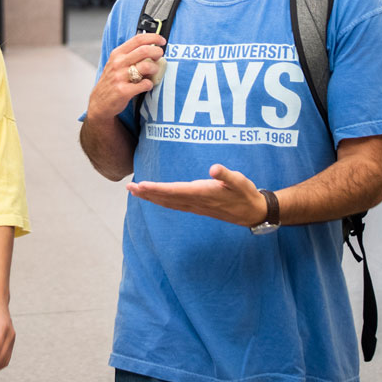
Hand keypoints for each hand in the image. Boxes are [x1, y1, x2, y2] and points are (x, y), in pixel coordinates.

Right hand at [86, 33, 165, 120]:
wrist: (99, 102)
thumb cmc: (111, 81)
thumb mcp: (116, 63)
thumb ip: (130, 55)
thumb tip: (151, 48)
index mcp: (117, 54)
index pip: (138, 39)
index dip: (153, 37)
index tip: (162, 41)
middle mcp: (118, 63)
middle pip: (144, 50)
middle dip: (157, 52)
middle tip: (160, 56)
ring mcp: (119, 77)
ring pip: (146, 66)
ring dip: (155, 69)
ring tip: (153, 72)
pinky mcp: (123, 91)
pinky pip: (144, 84)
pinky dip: (150, 84)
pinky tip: (147, 85)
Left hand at [126, 163, 266, 226]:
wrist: (252, 212)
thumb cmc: (246, 193)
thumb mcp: (240, 181)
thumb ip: (226, 175)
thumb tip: (214, 168)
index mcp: (203, 193)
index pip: (174, 191)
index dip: (157, 188)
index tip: (141, 185)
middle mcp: (196, 202)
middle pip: (166, 198)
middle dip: (147, 193)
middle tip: (129, 187)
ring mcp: (195, 206)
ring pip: (168, 202)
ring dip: (150, 197)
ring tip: (135, 191)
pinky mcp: (197, 207)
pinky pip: (173, 204)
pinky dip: (160, 200)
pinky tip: (153, 198)